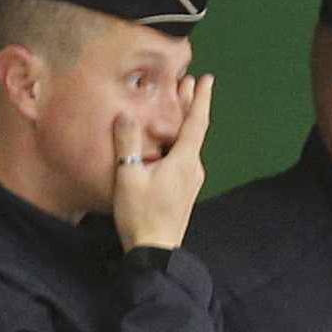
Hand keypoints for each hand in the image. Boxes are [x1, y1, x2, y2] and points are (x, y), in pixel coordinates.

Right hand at [111, 71, 210, 253]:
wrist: (155, 252)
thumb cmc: (141, 214)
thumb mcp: (129, 177)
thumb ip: (127, 145)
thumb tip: (125, 115)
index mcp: (185, 161)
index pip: (197, 123)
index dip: (200, 99)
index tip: (206, 79)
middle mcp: (193, 168)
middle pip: (194, 131)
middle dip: (190, 106)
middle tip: (187, 82)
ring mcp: (190, 182)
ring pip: (188, 145)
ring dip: (181, 124)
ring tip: (174, 106)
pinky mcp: (183, 192)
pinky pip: (183, 158)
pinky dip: (176, 142)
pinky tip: (165, 142)